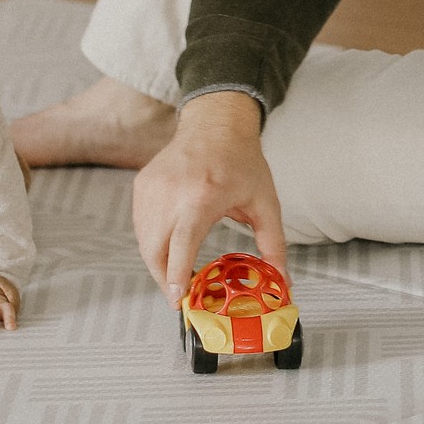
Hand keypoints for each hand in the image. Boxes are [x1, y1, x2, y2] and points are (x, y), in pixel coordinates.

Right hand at [132, 90, 286, 308]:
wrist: (216, 124)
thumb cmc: (242, 161)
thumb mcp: (265, 202)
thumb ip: (274, 243)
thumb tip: (283, 279)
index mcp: (203, 196)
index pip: (181, 244)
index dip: (176, 275)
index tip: (178, 299)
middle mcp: (171, 192)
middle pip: (155, 250)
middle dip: (165, 279)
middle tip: (180, 295)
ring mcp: (152, 188)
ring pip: (144, 241)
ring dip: (157, 262)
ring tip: (177, 271)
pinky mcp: (142, 185)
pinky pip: (141, 225)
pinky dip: (152, 242)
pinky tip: (170, 244)